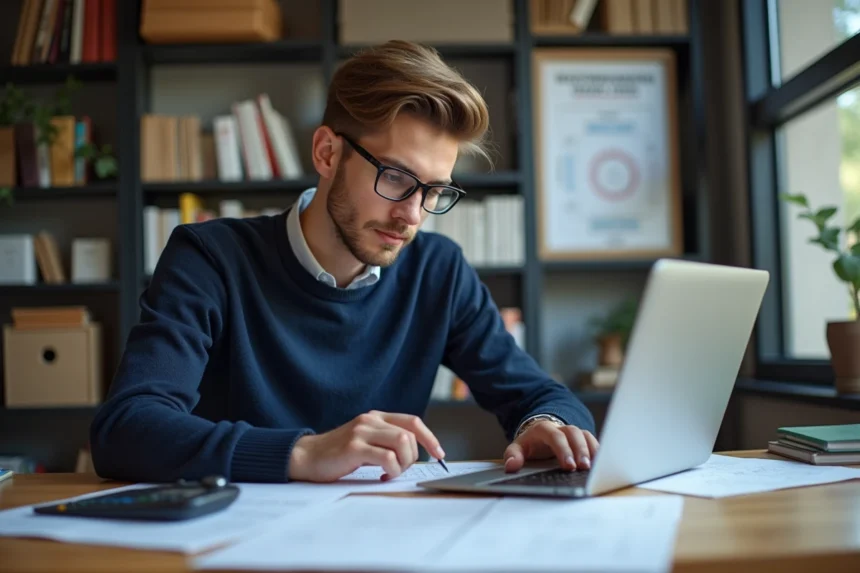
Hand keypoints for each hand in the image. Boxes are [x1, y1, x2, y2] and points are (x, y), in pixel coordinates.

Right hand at [289, 410, 445, 482]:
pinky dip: (391, 471)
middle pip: (410, 435)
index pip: (412, 422)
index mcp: (376, 417)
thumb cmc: (337, 454)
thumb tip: (414, 454)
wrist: (306, 457)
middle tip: (399, 470)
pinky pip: (387, 458)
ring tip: (389, 473)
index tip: (439, 454)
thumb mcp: (365, 441)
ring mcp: (362, 432)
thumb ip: (385, 441)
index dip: (430, 438)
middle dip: (412, 458)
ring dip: (402, 465)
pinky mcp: (354, 447)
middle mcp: (370, 420)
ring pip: (401, 444)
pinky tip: (380, 477)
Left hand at [503, 421, 598, 472]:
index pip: (555, 436)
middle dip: (581, 450)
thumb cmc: (530, 444)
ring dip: (592, 450)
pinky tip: (602, 464)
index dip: (563, 450)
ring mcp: (573, 432)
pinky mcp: (582, 439)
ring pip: (586, 435)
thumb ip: (513, 455)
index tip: (569, 466)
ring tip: (596, 467)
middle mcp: (561, 428)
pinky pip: (593, 441)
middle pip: (574, 433)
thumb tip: (511, 466)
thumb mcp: (518, 448)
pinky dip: (598, 451)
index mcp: (544, 429)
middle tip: (584, 467)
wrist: (539, 433)